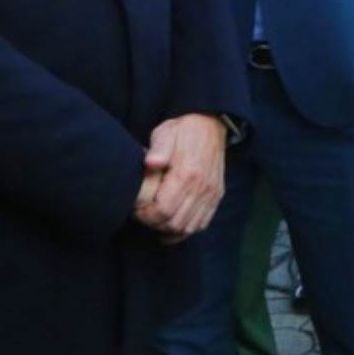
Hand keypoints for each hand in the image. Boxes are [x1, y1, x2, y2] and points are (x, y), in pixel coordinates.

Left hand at [134, 113, 226, 242]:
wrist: (210, 125)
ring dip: (169, 229)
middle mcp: (202, 187)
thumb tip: (150, 163)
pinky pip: (202, 224)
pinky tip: (172, 226)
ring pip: (188, 227)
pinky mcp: (216, 196)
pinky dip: (186, 230)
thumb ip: (158, 148)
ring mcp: (211, 194)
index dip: (146, 216)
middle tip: (143, 215)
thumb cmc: (183, 130)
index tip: (137, 210)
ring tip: (156, 220)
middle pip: (175, 222)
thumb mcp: (165, 132)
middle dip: (154, 224)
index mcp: (187, 173)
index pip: (164, 210)